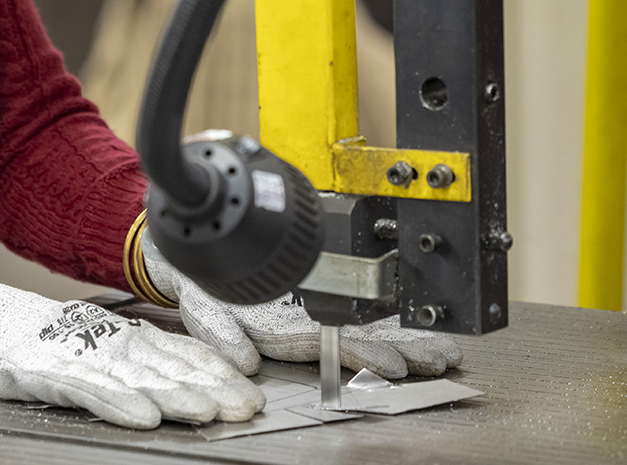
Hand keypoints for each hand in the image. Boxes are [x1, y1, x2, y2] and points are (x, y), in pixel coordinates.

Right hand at [0, 265, 263, 428]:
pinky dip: (120, 403)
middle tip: (244, 407)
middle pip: (173, 370)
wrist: (0, 328)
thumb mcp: (115, 349)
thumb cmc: (61, 345)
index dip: (220, 373)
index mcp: (135, 339)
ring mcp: (89, 358)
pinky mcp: (57, 374)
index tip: (250, 391)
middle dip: (212, 389)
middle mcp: (118, 346)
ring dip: (177, 396)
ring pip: (140, 380)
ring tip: (207, 411)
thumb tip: (209, 380)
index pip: (187, 354)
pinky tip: (143, 417)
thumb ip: (156, 362)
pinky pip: (93, 391)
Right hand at [144, 246, 464, 379]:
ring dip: (401, 343)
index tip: (397, 367)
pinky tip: (413, 336)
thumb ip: (220, 331)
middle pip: (357, 341)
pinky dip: (385, 325)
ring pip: (362, 331)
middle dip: (401, 352)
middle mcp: (300, 323)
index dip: (366, 355)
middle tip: (439, 361)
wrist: (187, 259)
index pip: (331, 345)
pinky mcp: (309, 297)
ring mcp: (307, 311)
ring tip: (438, 356)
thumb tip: (244, 361)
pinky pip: (354, 315)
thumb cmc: (198, 280)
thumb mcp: (201, 305)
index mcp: (279, 328)